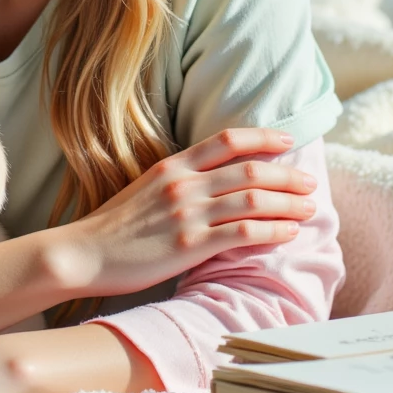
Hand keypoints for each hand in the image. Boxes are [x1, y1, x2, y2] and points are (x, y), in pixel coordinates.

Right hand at [48, 127, 317, 299]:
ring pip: (253, 200)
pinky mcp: (189, 246)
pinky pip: (243, 233)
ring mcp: (187, 214)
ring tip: (309, 207)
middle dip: (286, 175)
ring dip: (288, 202)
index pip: (227, 140)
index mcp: (172, 165)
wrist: (82, 254)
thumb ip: (179, 180)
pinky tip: (289, 233)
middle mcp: (183, 184)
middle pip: (249, 170)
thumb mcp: (146, 188)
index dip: (263, 138)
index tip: (288, 142)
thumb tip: (214, 181)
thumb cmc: (114, 227)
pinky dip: (272, 231)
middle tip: (310, 182)